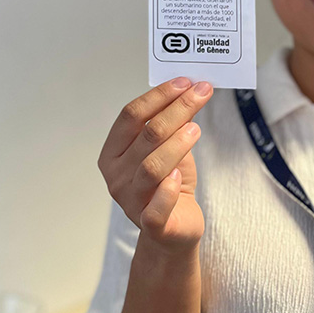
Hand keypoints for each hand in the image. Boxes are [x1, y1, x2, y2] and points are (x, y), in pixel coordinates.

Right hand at [98, 77, 213, 254]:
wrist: (174, 230)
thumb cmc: (169, 186)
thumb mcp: (167, 150)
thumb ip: (170, 125)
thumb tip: (188, 90)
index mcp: (112, 154)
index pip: (130, 116)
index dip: (158, 96)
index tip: (184, 82)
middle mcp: (116, 176)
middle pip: (146, 135)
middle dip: (177, 109)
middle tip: (201, 93)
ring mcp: (131, 201)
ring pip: (152, 166)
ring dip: (177, 143)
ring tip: (196, 129)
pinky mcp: (152, 225)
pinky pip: (156, 207)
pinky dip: (167, 190)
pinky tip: (179, 175)